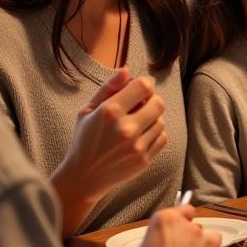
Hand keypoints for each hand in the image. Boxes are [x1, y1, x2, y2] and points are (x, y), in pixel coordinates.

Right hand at [56, 68, 168, 198]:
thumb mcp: (88, 110)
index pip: (144, 86)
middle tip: (141, 105)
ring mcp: (136, 146)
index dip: (145, 84)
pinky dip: (155, 134)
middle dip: (152, 100)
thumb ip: (108, 88)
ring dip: (152, 118)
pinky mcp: (144, 160)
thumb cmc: (84, 138)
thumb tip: (127, 70)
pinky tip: (141, 136)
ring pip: (161, 121)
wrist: (84, 176)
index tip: (140, 88)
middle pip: (158, 103)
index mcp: (110, 112)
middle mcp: (126, 129)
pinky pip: (162, 137)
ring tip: (137, 123)